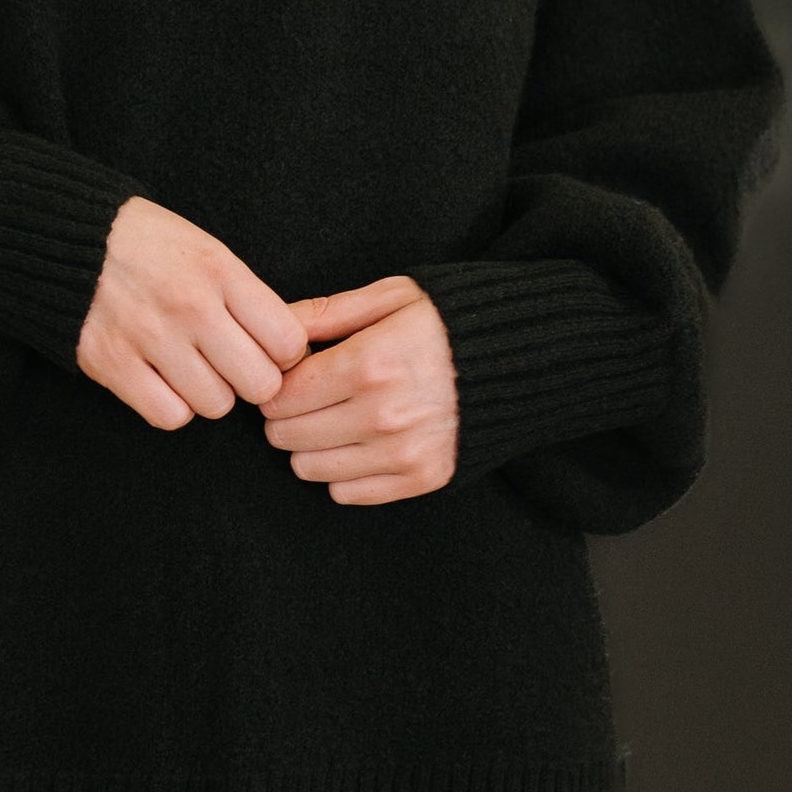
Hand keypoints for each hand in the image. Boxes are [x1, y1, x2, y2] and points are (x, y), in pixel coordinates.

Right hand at [78, 196, 308, 430]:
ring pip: (216, 405)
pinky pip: (170, 416)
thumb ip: (246, 296)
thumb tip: (290, 349)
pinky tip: (163, 381)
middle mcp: (190, 304)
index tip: (265, 348)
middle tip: (232, 366)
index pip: (288, 342)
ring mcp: (150, 336)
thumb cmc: (147, 245)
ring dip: (209, 393)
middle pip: (260, 383)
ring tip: (190, 368)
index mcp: (219, 270)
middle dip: (251, 381)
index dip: (283, 354)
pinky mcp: (113, 363)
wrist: (66, 237)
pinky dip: (172, 407)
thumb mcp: (207, 249)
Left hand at [259, 276, 457, 504]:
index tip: (288, 377)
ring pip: (309, 468)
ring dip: (309, 447)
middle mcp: (383, 414)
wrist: (522, 358)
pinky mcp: (423, 478)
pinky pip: (347, 494)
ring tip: (330, 420)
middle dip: (285, 416)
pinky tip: (358, 444)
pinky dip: (343, 473)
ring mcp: (403, 452)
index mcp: (369, 364)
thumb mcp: (389, 297)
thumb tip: (270, 325)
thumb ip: (324, 312)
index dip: (274, 385)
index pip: (281, 394)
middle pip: (287, 434)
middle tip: (305, 400)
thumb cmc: (448, 322)